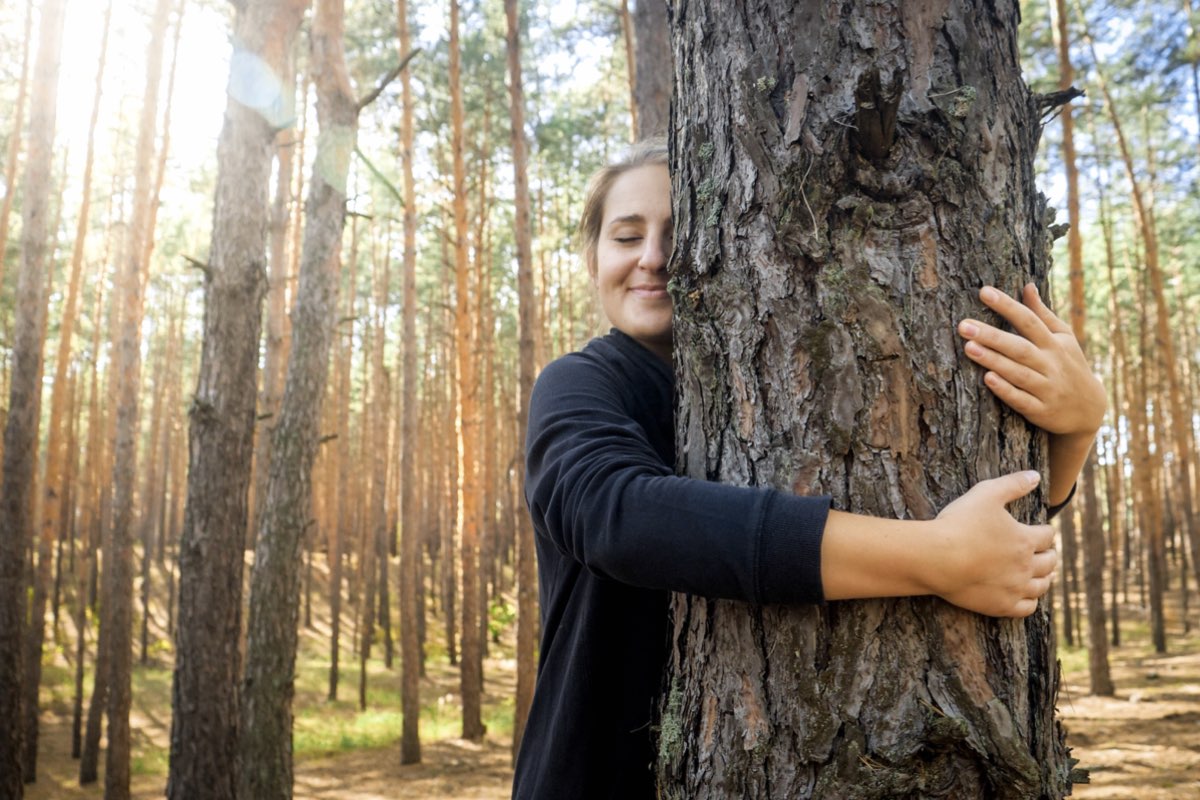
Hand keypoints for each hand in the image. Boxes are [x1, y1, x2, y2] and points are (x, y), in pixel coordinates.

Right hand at [927, 471, 1057, 617]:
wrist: (937, 559)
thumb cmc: (959, 524)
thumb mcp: (986, 494)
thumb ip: (1013, 483)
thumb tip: (1036, 475)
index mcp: (1025, 539)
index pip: (1047, 535)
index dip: (1045, 531)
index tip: (1041, 530)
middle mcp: (1026, 566)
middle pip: (1049, 562)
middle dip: (1049, 555)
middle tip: (1045, 552)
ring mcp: (1015, 588)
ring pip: (1042, 586)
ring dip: (1044, 578)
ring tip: (1041, 574)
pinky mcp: (1001, 606)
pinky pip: (1027, 608)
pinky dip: (1031, 601)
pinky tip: (1026, 596)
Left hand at [957, 284, 1104, 437]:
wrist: (1089, 409)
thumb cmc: (1069, 365)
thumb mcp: (1063, 338)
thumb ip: (1042, 314)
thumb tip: (1027, 285)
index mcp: (1054, 344)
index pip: (1029, 321)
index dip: (1007, 306)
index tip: (984, 292)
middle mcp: (1050, 364)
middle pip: (1019, 347)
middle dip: (992, 336)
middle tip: (964, 325)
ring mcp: (1046, 388)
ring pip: (1018, 373)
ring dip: (994, 360)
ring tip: (969, 347)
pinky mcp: (1040, 411)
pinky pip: (1021, 400)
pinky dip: (1006, 390)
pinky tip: (987, 378)